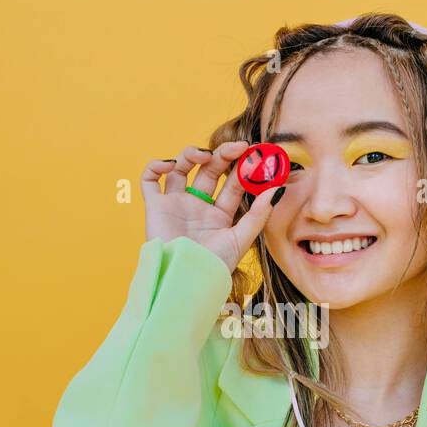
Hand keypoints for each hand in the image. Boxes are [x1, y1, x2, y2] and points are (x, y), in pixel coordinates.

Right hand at [140, 140, 280, 271]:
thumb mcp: (241, 239)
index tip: (256, 154)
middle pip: (210, 170)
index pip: (233, 183)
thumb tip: (277, 188)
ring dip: (191, 154)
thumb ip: (259, 214)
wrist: (185, 280)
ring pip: (181, 168)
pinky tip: (170, 165)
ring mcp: (176, 204)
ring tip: (203, 155)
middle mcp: (198, 206)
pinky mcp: (155, 207)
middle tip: (238, 147)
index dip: (244, 167)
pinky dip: (156, 166)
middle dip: (223, 155)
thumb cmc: (213, 266)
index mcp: (220, 214)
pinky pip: (149, 180)